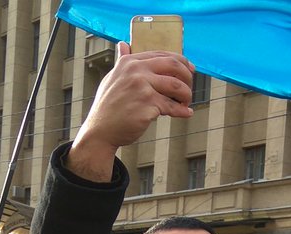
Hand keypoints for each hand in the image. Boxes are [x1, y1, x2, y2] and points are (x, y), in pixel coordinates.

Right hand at [68, 42, 193, 181]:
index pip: (162, 55)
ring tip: (186, 102)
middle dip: (188, 76)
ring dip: (187, 95)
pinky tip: (186, 113)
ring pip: (177, 86)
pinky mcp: (148, 105)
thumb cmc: (108, 107)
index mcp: (129, 62)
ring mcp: (142, 87)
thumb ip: (121, 61)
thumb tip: (123, 44)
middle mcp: (136, 71)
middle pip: (174, 65)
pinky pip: (173, 106)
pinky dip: (183, 111)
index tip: (189, 70)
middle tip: (189, 88)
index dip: (180, 62)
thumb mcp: (112, 78)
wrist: (100, 131)